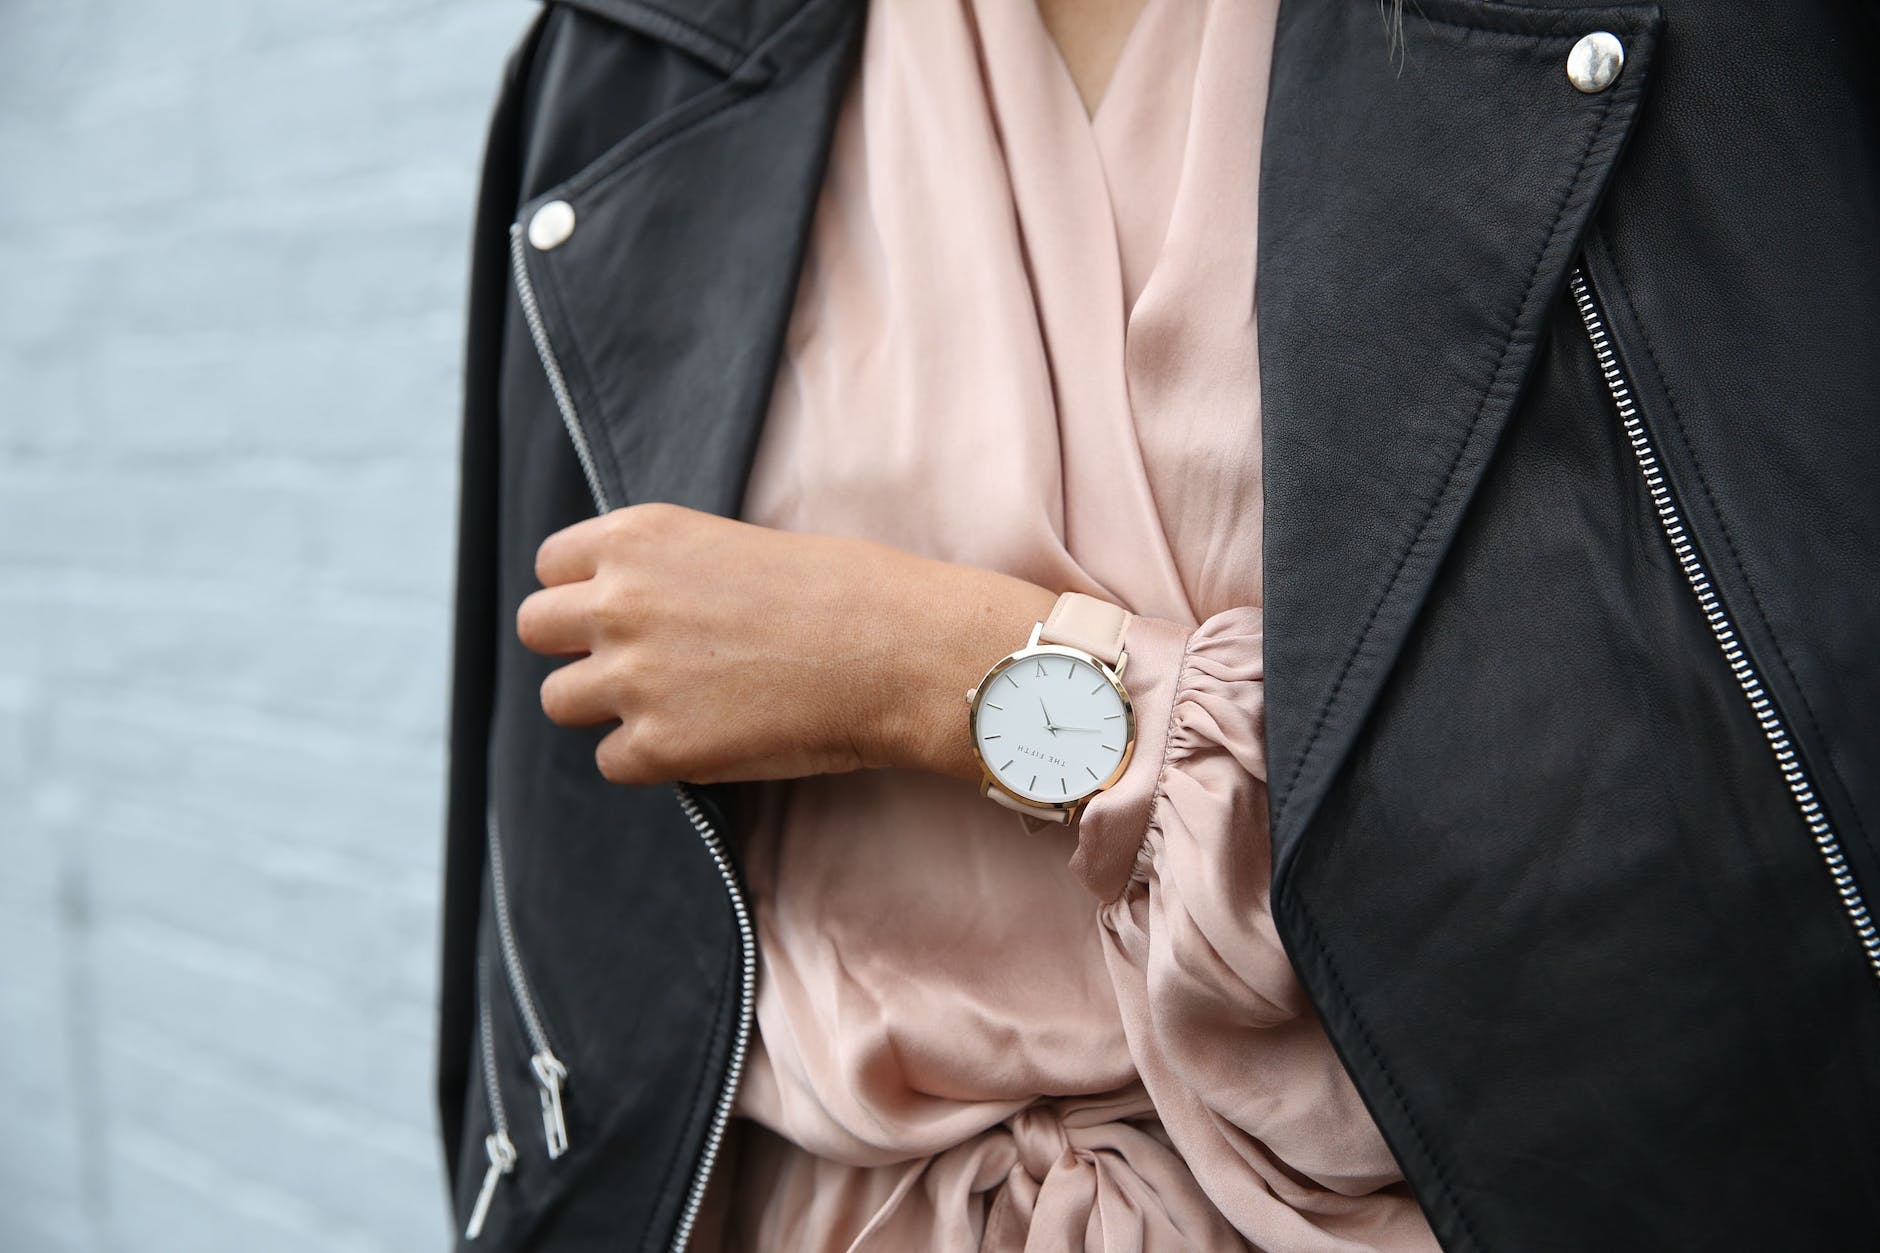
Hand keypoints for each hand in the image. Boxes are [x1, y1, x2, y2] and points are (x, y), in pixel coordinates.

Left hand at [515, 503, 1057, 785]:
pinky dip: (649, 757)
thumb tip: (628, 608)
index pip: (550, 565)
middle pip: (535, 629)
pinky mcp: (658, 746)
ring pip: (558, 701)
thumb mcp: (735, 545)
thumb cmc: (843, 591)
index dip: (582, 592)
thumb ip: (666, 572)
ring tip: (673, 705)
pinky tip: (706, 740)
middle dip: (576, 648)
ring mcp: (632, 676)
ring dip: (604, 706)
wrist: (898, 650)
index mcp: (639, 537)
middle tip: (636, 663)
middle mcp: (619, 600)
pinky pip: (611, 759)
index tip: (620, 612)